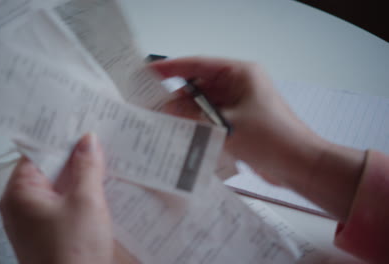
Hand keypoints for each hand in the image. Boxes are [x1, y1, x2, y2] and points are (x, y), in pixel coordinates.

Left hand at [0, 133, 112, 263]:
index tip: (81, 124)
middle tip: (97, 139)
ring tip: (102, 159)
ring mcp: (33, 221)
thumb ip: (87, 166)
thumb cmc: (75, 250)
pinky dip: (78, 194)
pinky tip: (98, 187)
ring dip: (78, 176)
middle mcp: (20, 205)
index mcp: (19, 193)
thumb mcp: (86, 201)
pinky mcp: (47, 233)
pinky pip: (61, 204)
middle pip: (47, 170)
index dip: (60, 138)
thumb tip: (88, 140)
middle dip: (73, 157)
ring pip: (57, 188)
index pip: (37, 153)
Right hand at [151, 57, 364, 219]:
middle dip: (178, 98)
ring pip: (204, 104)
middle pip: (199, 86)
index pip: (199, 65)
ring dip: (187, 114)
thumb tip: (168, 107)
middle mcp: (238, 85)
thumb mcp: (227, 124)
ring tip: (163, 124)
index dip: (172, 67)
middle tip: (152, 108)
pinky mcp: (238, 122)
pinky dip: (198, 125)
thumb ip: (194, 114)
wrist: (300, 165)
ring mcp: (238, 104)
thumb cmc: (270, 138)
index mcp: (240, 74)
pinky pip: (212, 119)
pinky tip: (182, 135)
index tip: (148, 71)